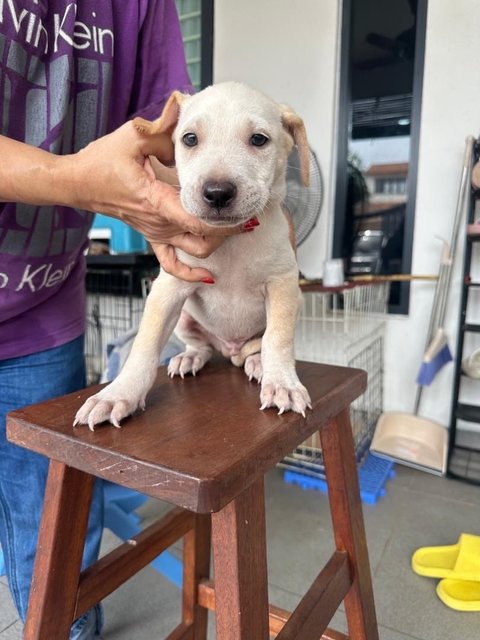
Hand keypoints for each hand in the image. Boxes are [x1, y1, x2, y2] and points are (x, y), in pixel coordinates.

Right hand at [68, 121, 247, 280]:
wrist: (79, 183)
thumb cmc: (102, 161)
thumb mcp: (132, 136)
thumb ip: (161, 127)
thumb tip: (184, 110)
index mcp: (156, 200)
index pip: (196, 220)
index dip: (224, 221)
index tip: (246, 213)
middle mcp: (158, 222)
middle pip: (203, 239)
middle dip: (229, 231)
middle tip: (250, 216)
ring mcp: (155, 232)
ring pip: (194, 251)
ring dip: (217, 244)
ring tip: (237, 230)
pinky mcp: (151, 236)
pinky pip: (171, 263)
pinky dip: (190, 272)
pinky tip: (209, 275)